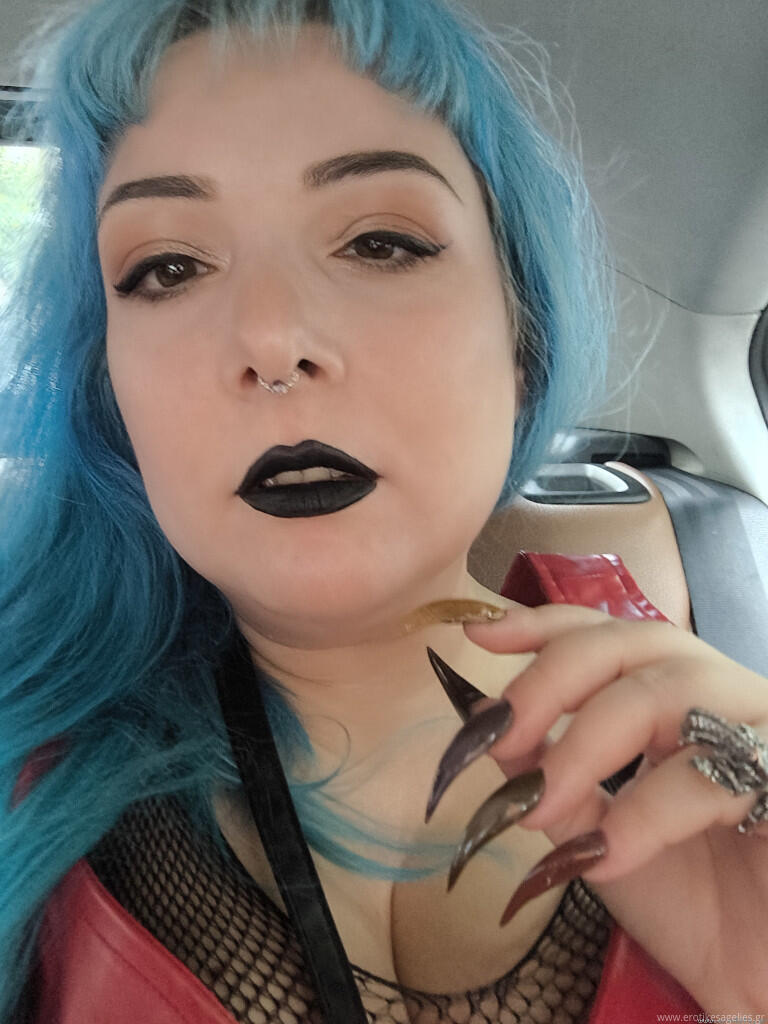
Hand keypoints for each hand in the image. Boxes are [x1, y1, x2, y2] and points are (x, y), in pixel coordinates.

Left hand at [428, 603, 767, 1010]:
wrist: (763, 979)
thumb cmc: (690, 900)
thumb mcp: (597, 829)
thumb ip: (550, 773)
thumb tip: (486, 723)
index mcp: (679, 694)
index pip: (610, 633)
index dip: (544, 625)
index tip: (479, 637)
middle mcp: (724, 694)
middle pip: (633, 643)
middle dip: (552, 681)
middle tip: (497, 736)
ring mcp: (764, 728)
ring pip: (668, 690)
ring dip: (586, 744)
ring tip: (538, 805)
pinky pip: (712, 776)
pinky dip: (646, 812)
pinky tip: (604, 855)